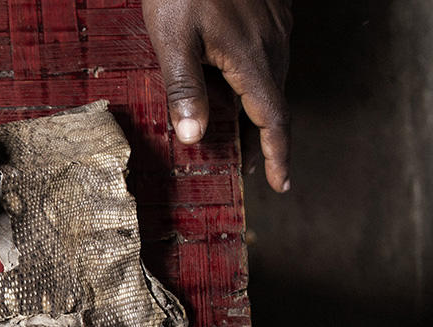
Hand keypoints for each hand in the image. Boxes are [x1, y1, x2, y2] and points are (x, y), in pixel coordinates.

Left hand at [142, 0, 291, 191]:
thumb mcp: (172, 39)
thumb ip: (183, 88)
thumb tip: (193, 137)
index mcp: (252, 58)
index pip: (273, 118)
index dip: (277, 154)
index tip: (280, 183)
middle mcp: (273, 44)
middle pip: (273, 101)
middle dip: (261, 137)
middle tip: (246, 165)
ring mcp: (275, 25)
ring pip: (270, 77)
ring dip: (256, 106)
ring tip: (234, 130)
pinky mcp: (271, 11)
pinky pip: (267, 54)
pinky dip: (253, 78)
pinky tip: (230, 79)